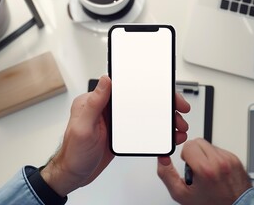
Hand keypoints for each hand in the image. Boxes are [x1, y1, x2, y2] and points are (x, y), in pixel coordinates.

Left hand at [41, 75, 190, 195]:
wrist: (74, 174)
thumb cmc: (74, 153)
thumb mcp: (83, 128)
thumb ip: (94, 103)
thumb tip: (105, 80)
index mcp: (97, 102)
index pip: (127, 88)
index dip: (149, 88)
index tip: (165, 92)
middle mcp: (108, 108)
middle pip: (141, 100)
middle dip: (164, 105)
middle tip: (179, 112)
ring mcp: (116, 121)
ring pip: (145, 114)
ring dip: (163, 120)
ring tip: (177, 129)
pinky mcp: (121, 133)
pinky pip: (143, 128)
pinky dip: (156, 132)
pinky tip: (165, 138)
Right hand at [157, 138, 251, 204]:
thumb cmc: (210, 204)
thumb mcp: (182, 194)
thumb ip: (166, 174)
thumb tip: (162, 159)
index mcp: (206, 169)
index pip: (189, 146)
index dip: (185, 156)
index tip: (188, 165)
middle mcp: (220, 162)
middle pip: (198, 141)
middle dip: (194, 153)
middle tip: (196, 168)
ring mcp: (229, 159)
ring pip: (209, 145)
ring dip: (204, 155)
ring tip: (206, 171)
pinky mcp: (235, 159)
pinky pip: (220, 150)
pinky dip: (215, 158)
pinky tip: (215, 171)